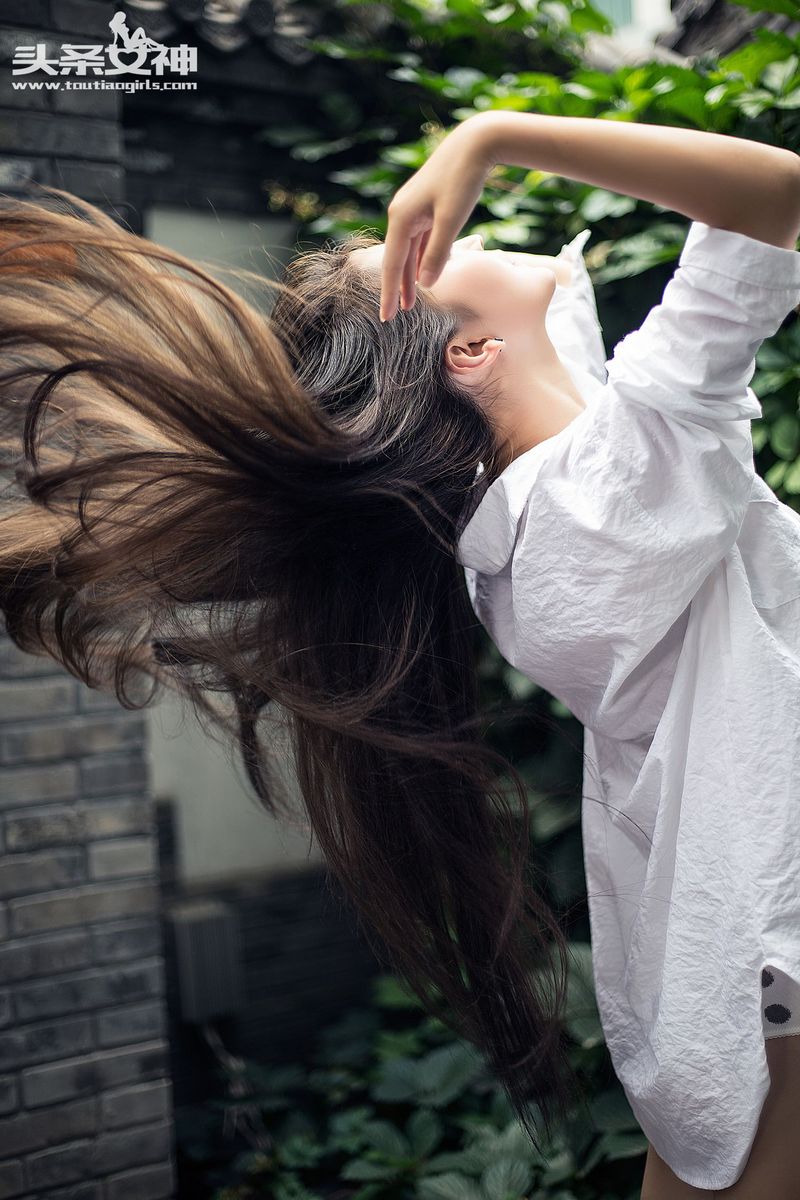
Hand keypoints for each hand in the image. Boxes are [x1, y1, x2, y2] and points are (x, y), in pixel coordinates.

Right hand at [379, 113, 498, 321]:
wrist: (475, 143)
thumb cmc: (463, 180)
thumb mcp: (451, 220)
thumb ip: (438, 253)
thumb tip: (425, 284)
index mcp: (401, 218)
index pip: (392, 265)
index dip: (388, 293)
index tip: (386, 317)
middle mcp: (401, 214)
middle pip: (396, 260)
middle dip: (395, 289)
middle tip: (393, 316)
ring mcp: (413, 210)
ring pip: (408, 252)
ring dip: (409, 276)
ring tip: (409, 302)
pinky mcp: (426, 206)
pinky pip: (419, 241)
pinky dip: (420, 259)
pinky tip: (423, 274)